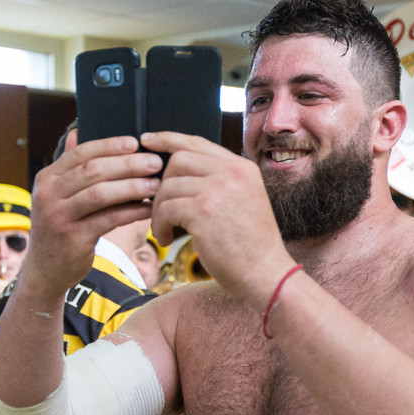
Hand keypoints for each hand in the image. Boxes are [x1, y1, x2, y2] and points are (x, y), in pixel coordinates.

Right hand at [23, 132, 161, 296]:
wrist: (46, 270)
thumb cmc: (60, 228)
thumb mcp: (57, 195)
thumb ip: (69, 167)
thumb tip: (77, 132)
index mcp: (47, 178)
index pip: (81, 153)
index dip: (109, 146)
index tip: (136, 143)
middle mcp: (49, 194)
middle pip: (93, 171)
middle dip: (127, 164)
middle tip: (154, 162)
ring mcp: (59, 216)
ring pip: (101, 194)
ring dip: (132, 187)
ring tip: (156, 184)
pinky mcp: (74, 238)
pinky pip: (109, 219)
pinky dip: (132, 212)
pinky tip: (149, 209)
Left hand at [145, 131, 293, 309]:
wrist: (266, 275)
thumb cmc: (252, 247)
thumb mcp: (244, 201)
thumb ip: (220, 182)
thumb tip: (181, 172)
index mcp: (242, 168)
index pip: (197, 143)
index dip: (168, 139)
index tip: (147, 142)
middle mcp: (232, 172)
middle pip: (178, 160)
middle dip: (163, 184)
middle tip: (162, 209)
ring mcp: (218, 189)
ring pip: (168, 186)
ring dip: (158, 210)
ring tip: (164, 229)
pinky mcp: (203, 211)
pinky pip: (165, 209)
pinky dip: (159, 225)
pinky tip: (166, 239)